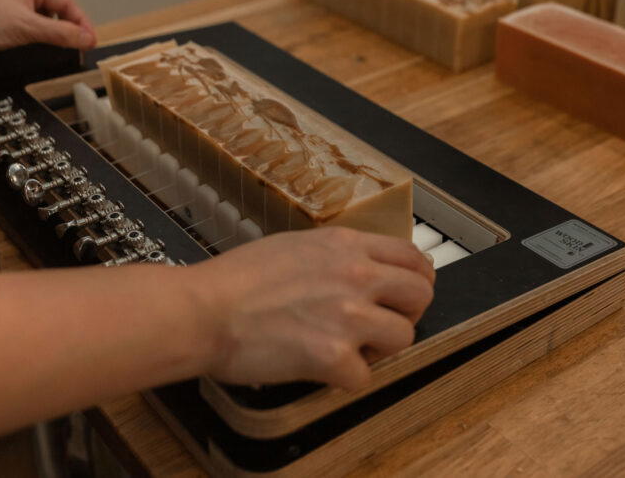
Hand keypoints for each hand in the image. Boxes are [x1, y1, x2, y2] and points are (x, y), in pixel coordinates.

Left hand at [0, 0, 96, 52]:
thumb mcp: (28, 28)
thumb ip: (61, 33)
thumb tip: (88, 38)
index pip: (66, 2)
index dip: (81, 23)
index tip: (91, 41)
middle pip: (57, 10)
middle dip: (69, 29)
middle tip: (81, 47)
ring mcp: (12, 3)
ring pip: (45, 19)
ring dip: (54, 33)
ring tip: (63, 48)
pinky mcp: (4, 18)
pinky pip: (32, 26)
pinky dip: (40, 36)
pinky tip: (41, 46)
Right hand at [187, 227, 434, 390]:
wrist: (203, 310)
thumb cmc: (235, 280)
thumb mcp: (294, 247)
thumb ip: (335, 257)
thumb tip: (359, 270)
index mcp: (346, 245)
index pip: (412, 257)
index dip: (414, 279)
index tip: (402, 294)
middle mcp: (356, 274)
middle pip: (420, 294)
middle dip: (406, 313)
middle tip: (379, 326)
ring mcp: (348, 315)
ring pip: (404, 337)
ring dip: (380, 349)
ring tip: (346, 349)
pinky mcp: (334, 355)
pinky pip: (365, 377)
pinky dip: (344, 379)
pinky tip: (318, 368)